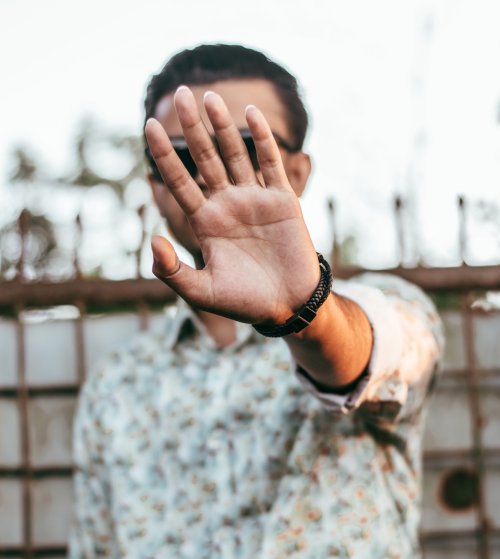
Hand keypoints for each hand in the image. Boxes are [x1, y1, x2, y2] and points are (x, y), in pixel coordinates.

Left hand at [144, 86, 319, 325]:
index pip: (179, 181)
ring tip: (209, 97)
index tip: (148, 126)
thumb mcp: (201, 292)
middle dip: (192, 128)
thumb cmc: (243, 302)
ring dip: (222, 126)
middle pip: (205, 158)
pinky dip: (262, 139)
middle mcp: (227, 204)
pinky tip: (250, 114)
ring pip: (235, 154)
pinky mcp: (281, 200)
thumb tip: (152, 239)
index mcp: (205, 222)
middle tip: (181, 94)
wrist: (287, 306)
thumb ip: (172, 272)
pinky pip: (269, 163)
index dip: (164, 155)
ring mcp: (254, 199)